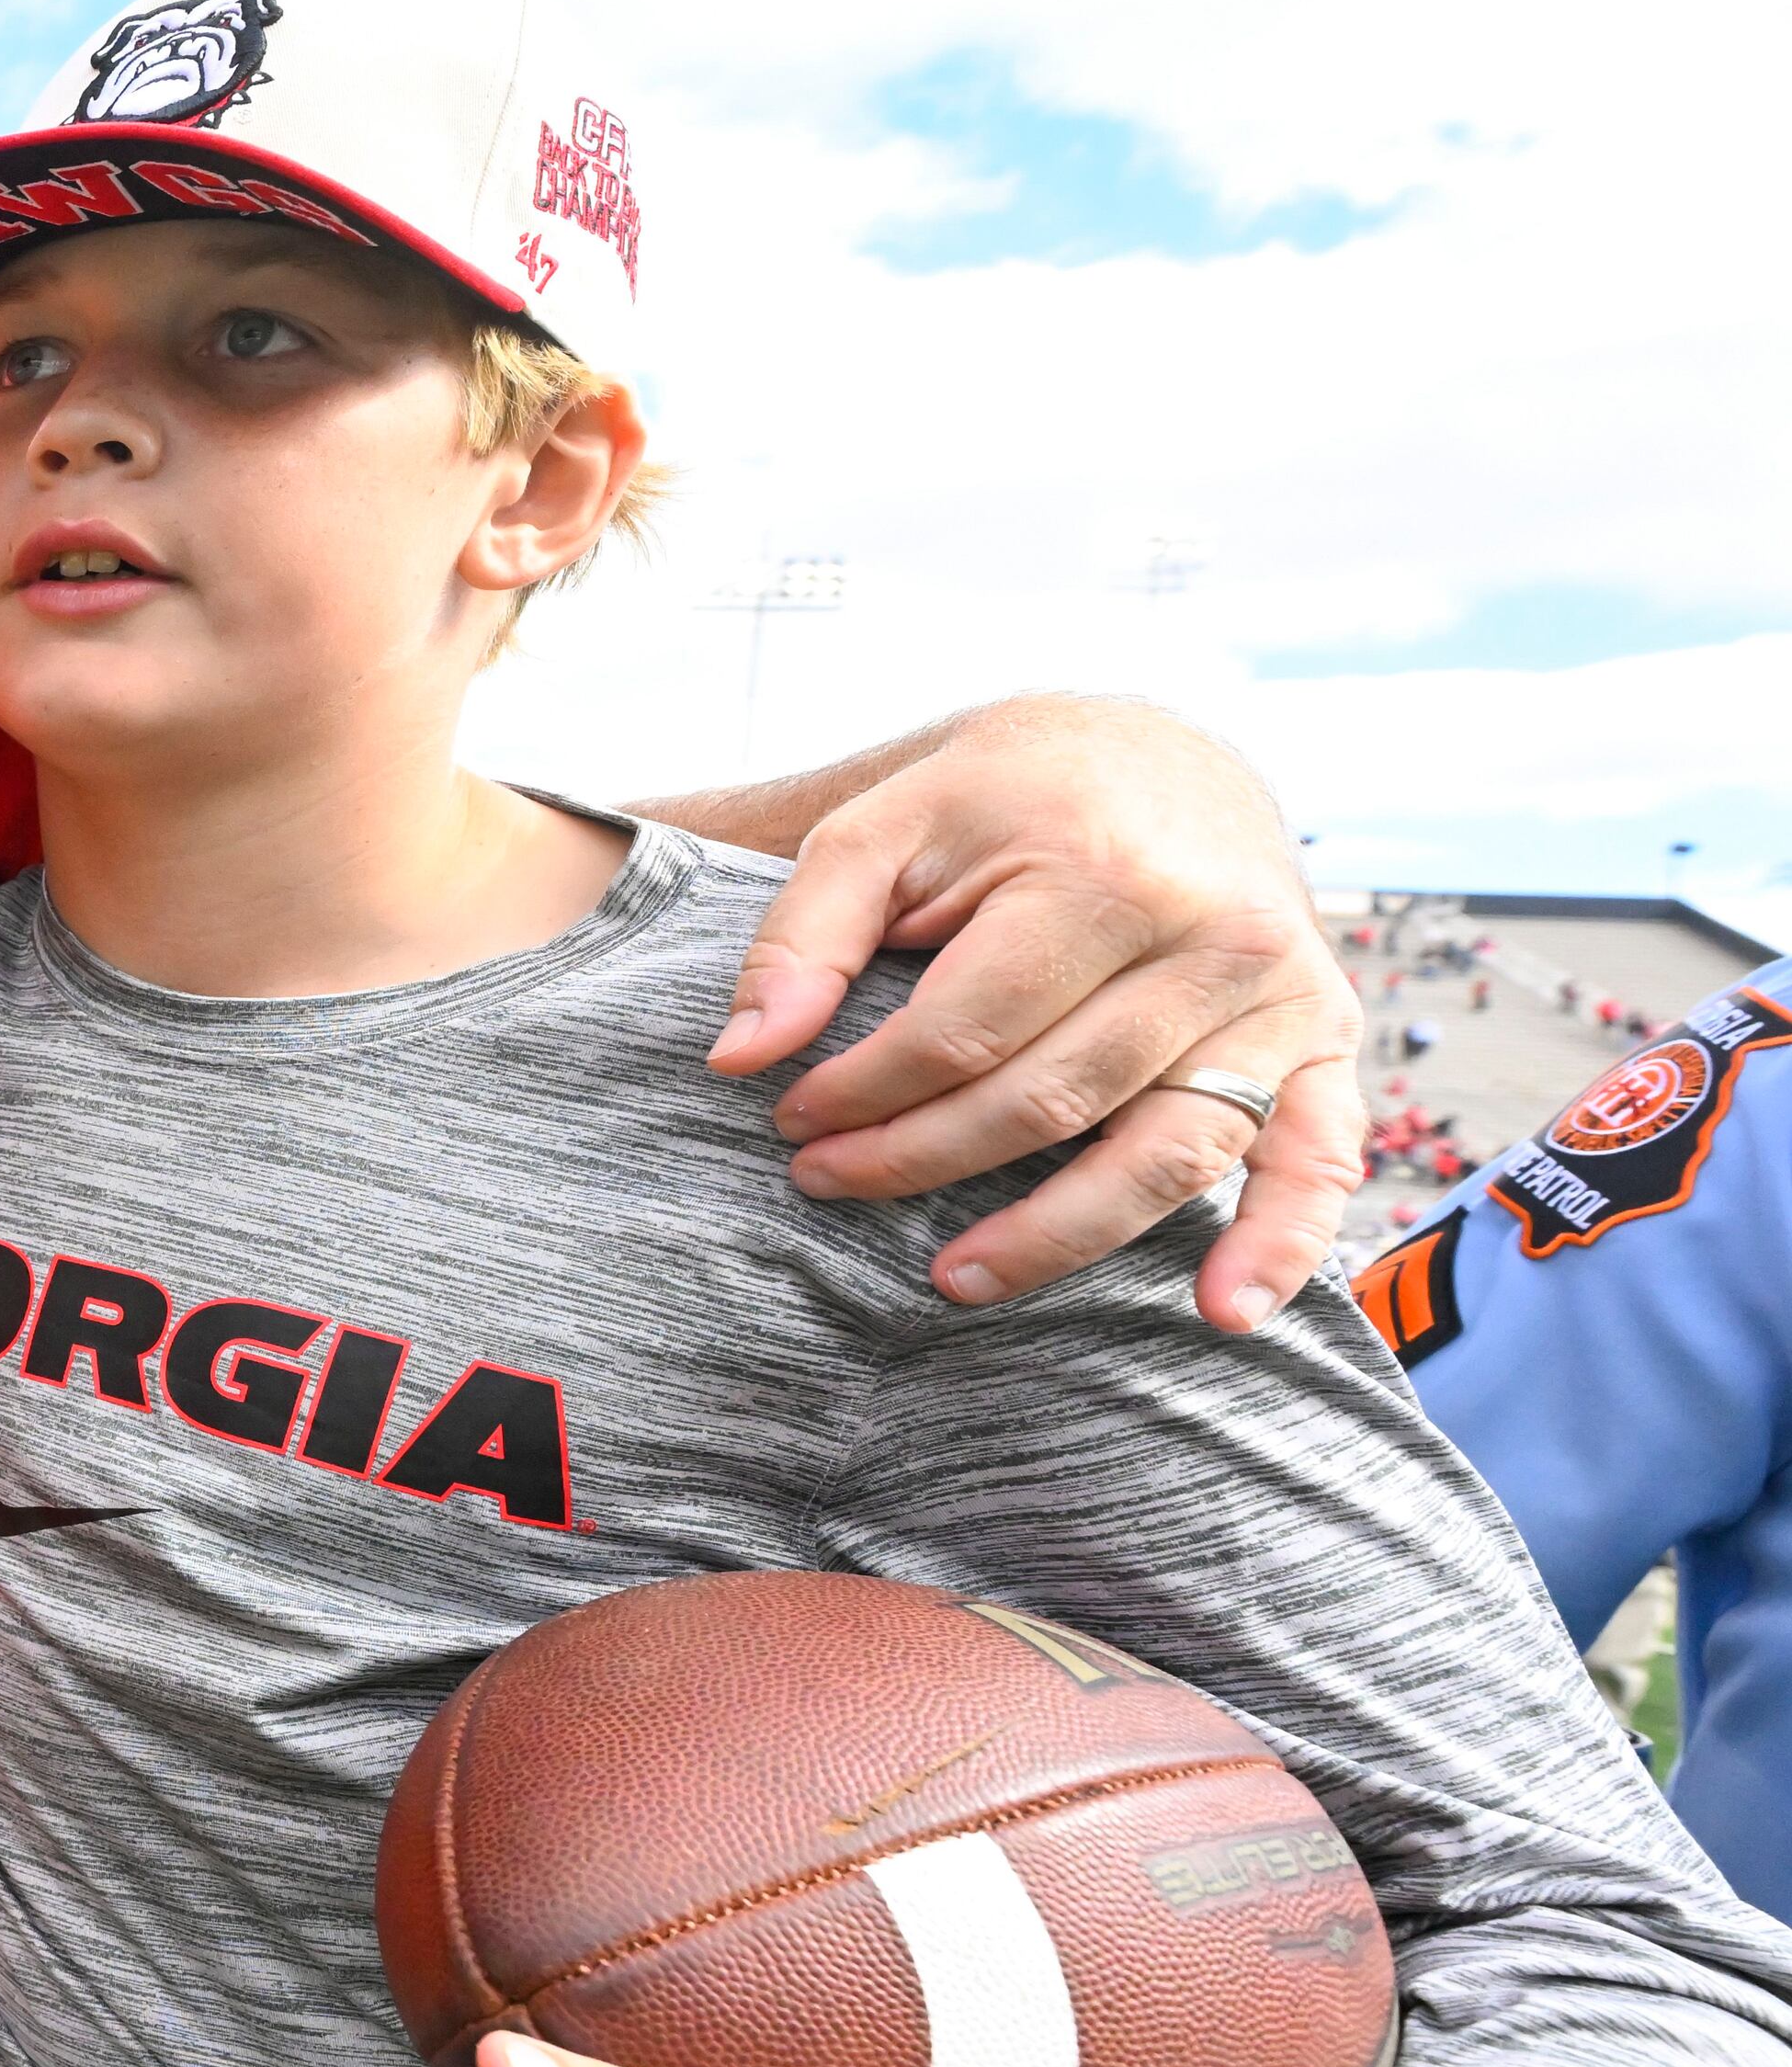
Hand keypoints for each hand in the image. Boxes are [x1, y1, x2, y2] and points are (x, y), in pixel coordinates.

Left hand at [710, 698, 1357, 1326]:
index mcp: (1102, 874)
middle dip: (921, 1159)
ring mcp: (1280, 994)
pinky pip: (1318, 1157)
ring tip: (953, 1279)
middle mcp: (1212, 937)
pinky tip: (1222, 1311)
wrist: (1156, 755)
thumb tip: (740, 1054)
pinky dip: (1281, 1243)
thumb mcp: (885, 825)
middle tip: (827, 1181)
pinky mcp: (1326, 1035)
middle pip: (1050, 1101)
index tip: (791, 1117)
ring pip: (1162, 1152)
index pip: (962, 1034)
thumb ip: (804, 934)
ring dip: (1058, 1236)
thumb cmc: (1002, 799)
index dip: (863, 1092)